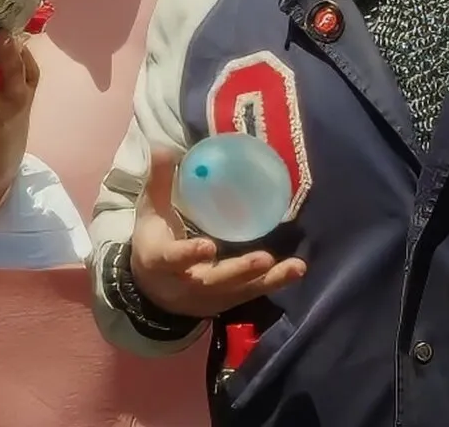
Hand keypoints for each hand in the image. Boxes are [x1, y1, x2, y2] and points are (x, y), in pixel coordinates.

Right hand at [130, 148, 305, 318]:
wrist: (152, 290)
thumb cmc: (153, 241)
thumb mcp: (150, 211)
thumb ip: (159, 181)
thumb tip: (162, 146)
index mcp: (161, 260)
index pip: (174, 258)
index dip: (189, 254)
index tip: (208, 246)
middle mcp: (186, 283)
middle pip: (214, 280)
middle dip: (240, 271)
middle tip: (264, 258)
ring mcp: (209, 296)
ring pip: (239, 289)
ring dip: (267, 279)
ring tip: (295, 267)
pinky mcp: (227, 301)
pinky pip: (252, 292)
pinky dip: (276, 282)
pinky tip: (297, 269)